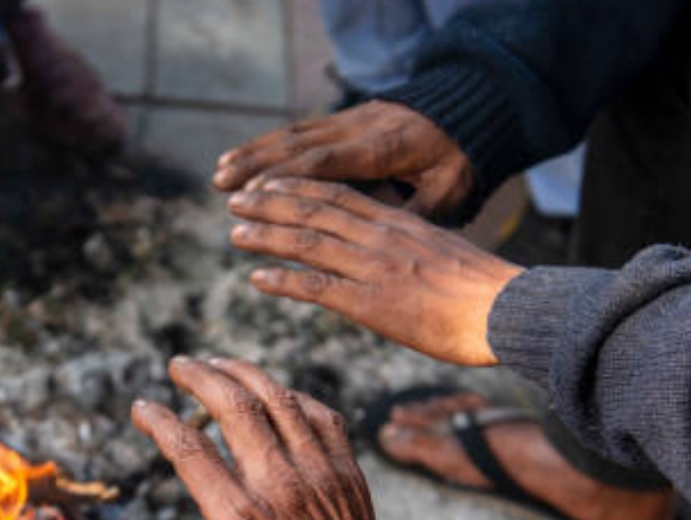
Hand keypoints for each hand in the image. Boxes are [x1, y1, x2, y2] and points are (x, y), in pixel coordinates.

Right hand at [132, 358, 385, 519]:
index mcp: (241, 519)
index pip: (190, 451)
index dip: (160, 422)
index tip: (143, 408)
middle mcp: (280, 486)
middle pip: (234, 407)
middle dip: (200, 377)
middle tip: (179, 365)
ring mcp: (319, 474)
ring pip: (279, 399)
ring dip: (244, 373)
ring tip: (218, 364)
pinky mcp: (347, 474)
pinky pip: (321, 415)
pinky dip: (293, 396)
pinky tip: (276, 394)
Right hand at [213, 101, 472, 220]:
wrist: (471, 108)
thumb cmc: (461, 162)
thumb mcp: (448, 192)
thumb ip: (414, 215)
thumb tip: (384, 240)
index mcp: (386, 148)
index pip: (328, 162)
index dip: (290, 178)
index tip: (256, 194)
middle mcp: (362, 129)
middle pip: (301, 146)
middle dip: (258, 167)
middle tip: (222, 187)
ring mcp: (351, 120)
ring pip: (295, 135)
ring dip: (255, 154)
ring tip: (219, 174)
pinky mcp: (345, 118)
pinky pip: (301, 130)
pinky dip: (269, 146)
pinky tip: (243, 159)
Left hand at [229, 178, 523, 365]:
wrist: (506, 310)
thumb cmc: (482, 291)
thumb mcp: (441, 252)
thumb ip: (408, 245)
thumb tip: (389, 252)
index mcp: (399, 222)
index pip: (339, 194)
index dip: (299, 186)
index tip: (270, 181)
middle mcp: (380, 237)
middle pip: (314, 210)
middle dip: (271, 202)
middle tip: (236, 200)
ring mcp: (373, 267)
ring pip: (308, 241)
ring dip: (267, 236)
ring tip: (235, 233)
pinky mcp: (371, 302)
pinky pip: (316, 287)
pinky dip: (282, 280)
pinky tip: (257, 279)